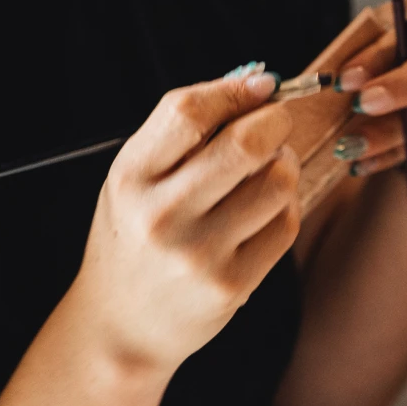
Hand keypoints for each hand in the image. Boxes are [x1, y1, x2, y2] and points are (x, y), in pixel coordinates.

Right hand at [69, 72, 301, 373]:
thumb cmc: (136, 234)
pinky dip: (285, 207)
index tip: (263, 84)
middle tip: (277, 122)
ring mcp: (198, 254)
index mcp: (131, 177)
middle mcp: (161, 215)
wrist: (121, 325)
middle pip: (245, 144)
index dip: (235, 90)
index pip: (188, 111)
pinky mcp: (231, 285)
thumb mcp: (134, 178)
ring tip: (269, 168)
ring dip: (285, 164)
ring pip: (277, 182)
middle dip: (275, 121)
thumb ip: (184, 130)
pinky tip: (265, 209)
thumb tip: (255, 80)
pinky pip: (285, 225)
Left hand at [333, 0, 406, 183]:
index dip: (382, 54)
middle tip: (361, 106)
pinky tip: (368, 161)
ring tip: (352, 145)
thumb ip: (369, 48)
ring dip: (393, 133)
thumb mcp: (389, 36)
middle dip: (403, 88)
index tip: (346, 79)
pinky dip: (399, 153)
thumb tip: (329, 78)